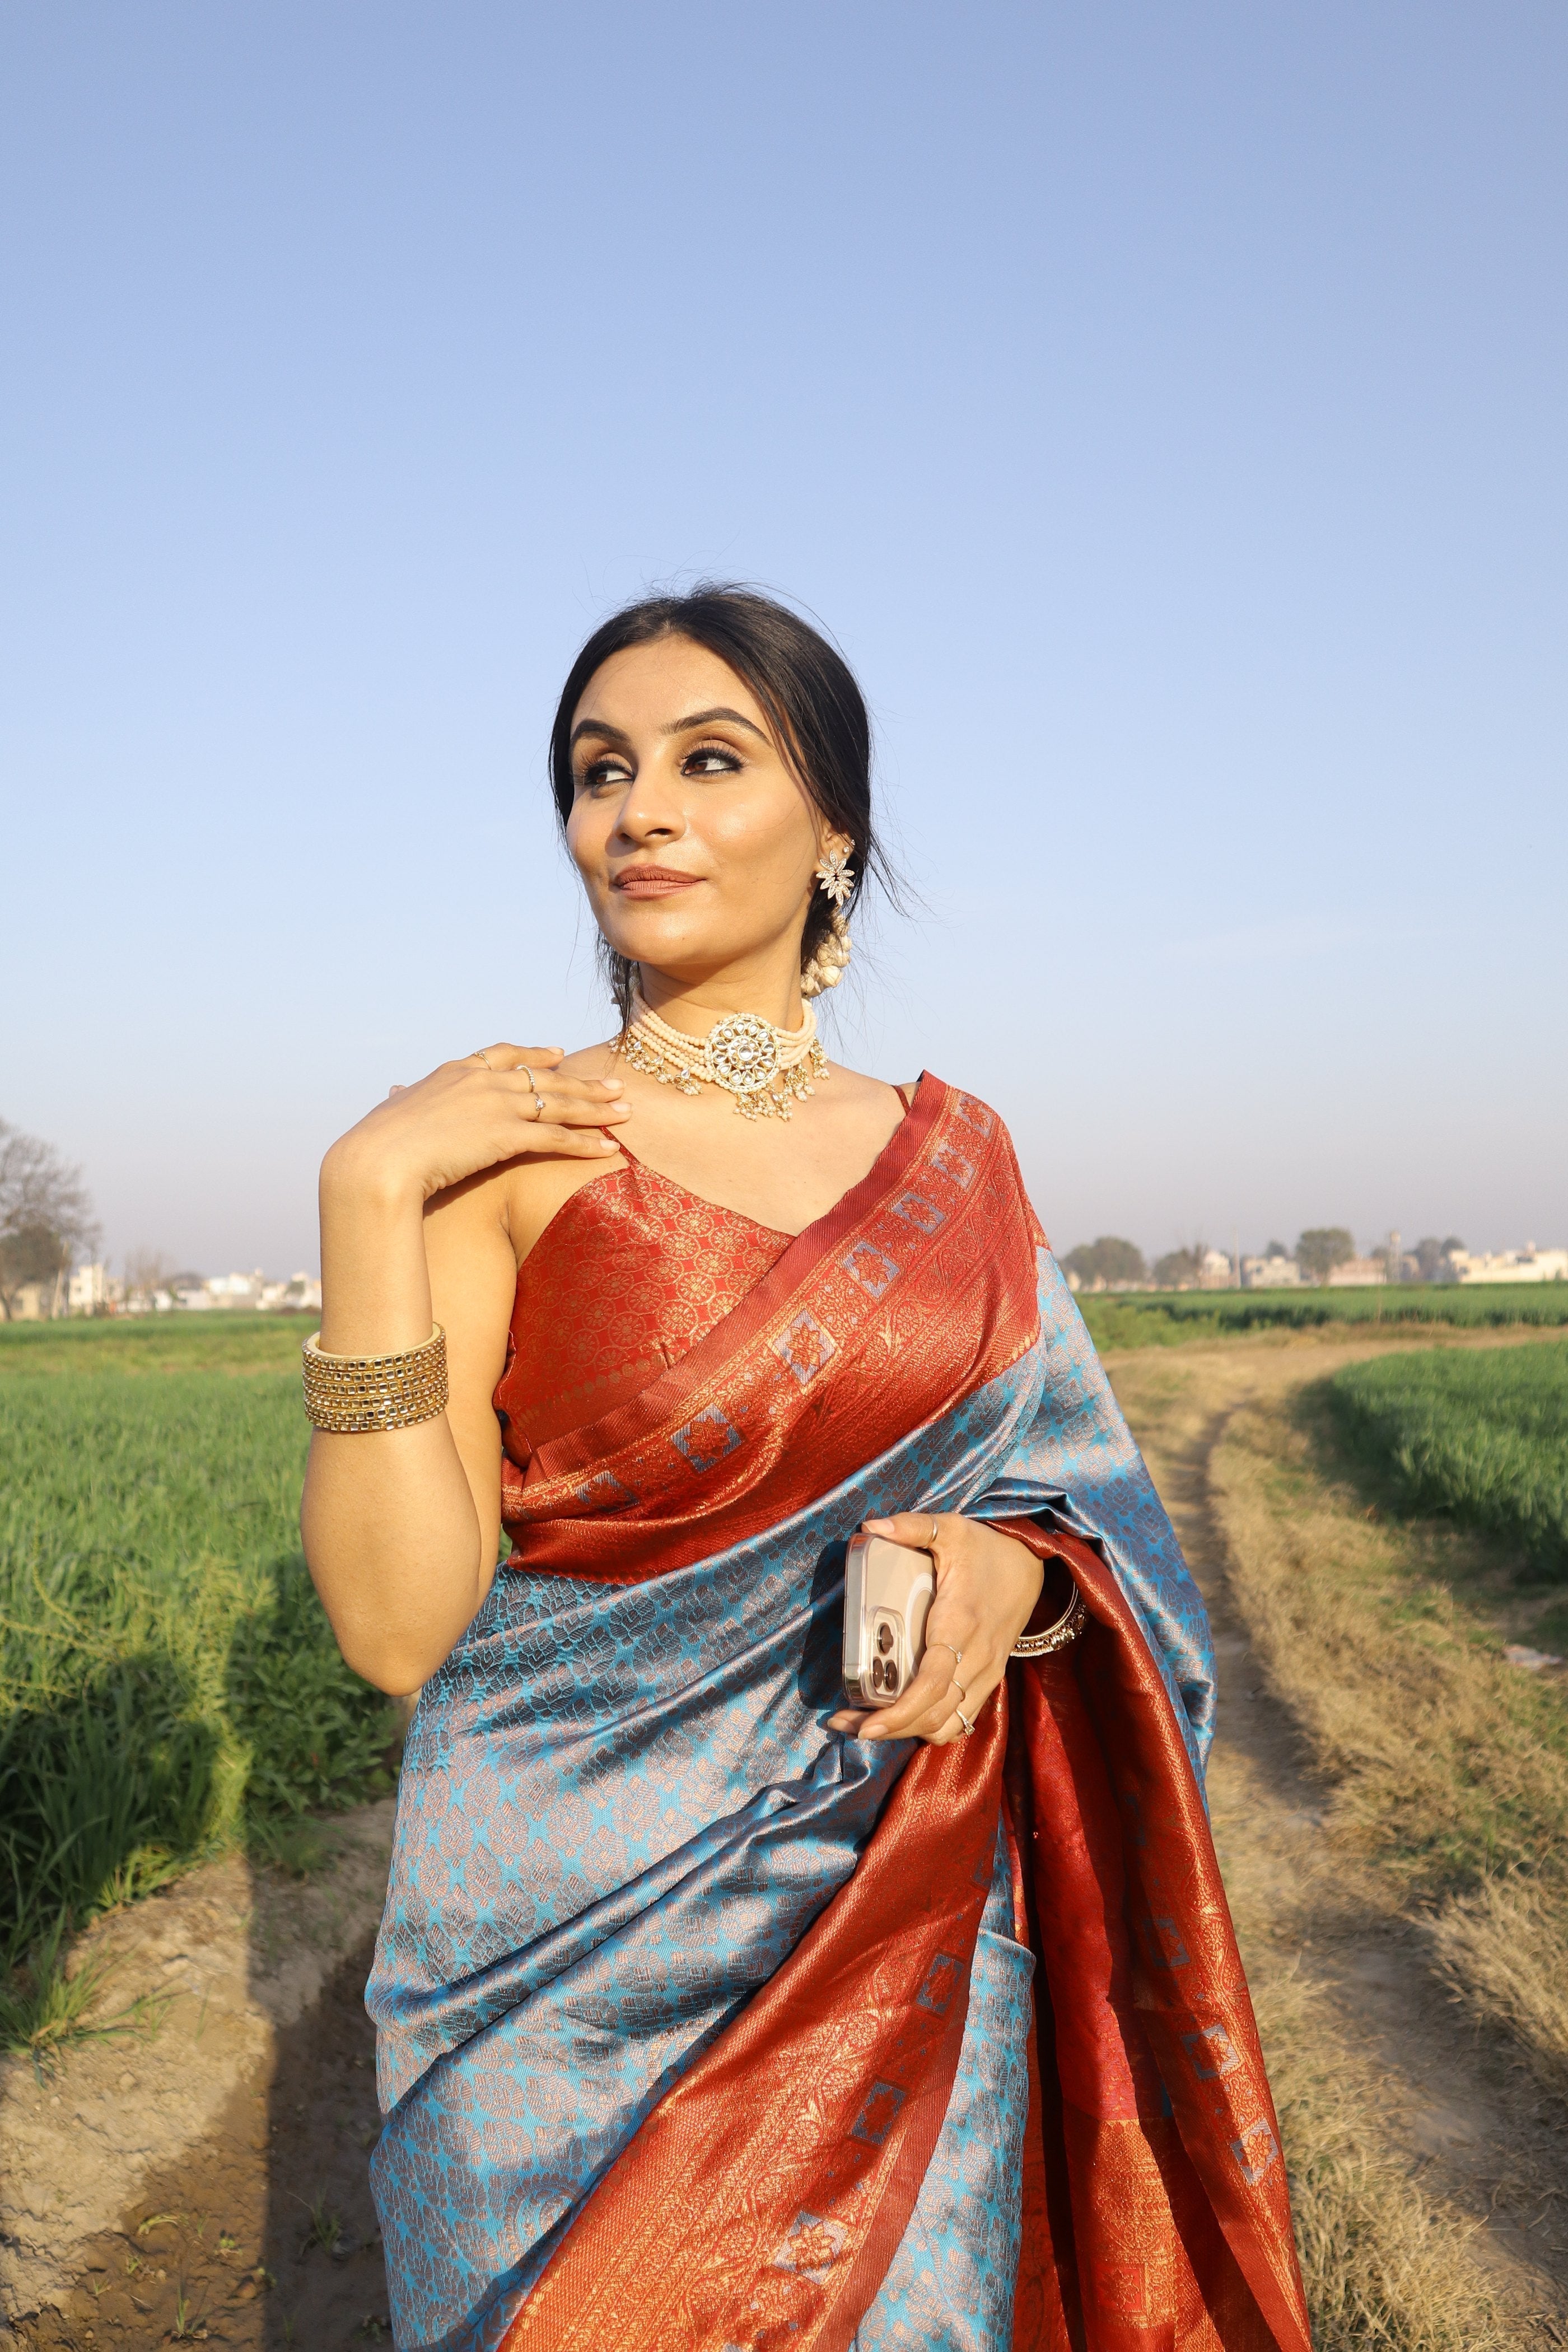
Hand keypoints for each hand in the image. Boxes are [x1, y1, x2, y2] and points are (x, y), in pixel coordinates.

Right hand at [323, 1042, 631, 1205]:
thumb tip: (393, 1094)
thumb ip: (403, 1101)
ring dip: (596, 1108)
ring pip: (558, 1103)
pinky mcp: (506, 1135)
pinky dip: (586, 1143)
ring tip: (627, 1110)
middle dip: (583, 1082)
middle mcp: (482, 1082)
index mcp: (454, 1071)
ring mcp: (496, 1106)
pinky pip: (556, 1138)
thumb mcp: (392, 1112)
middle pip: (544, 1077)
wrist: (377, 1160)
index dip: (534, 1055)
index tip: (558, 1054)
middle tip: (615, 1083)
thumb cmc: (376, 1143)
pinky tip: (610, 1149)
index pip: (503, 1055)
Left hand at [829, 1512, 1043, 1747]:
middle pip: (932, 1714)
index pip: (930, 1683)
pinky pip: (959, 1719)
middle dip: (888, 1728)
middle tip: (844, 1724)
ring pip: (946, 1724)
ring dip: (906, 1731)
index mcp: (960, 1624)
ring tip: (866, 1724)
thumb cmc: (986, 1548)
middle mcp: (976, 1658)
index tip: (865, 1724)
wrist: (1033, 1563)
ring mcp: (985, 1673)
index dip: (898, 1711)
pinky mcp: (988, 1679)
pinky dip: (929, 1725)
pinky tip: (901, 1717)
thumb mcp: (950, 1527)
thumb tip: (870, 1526)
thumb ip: (911, 1526)